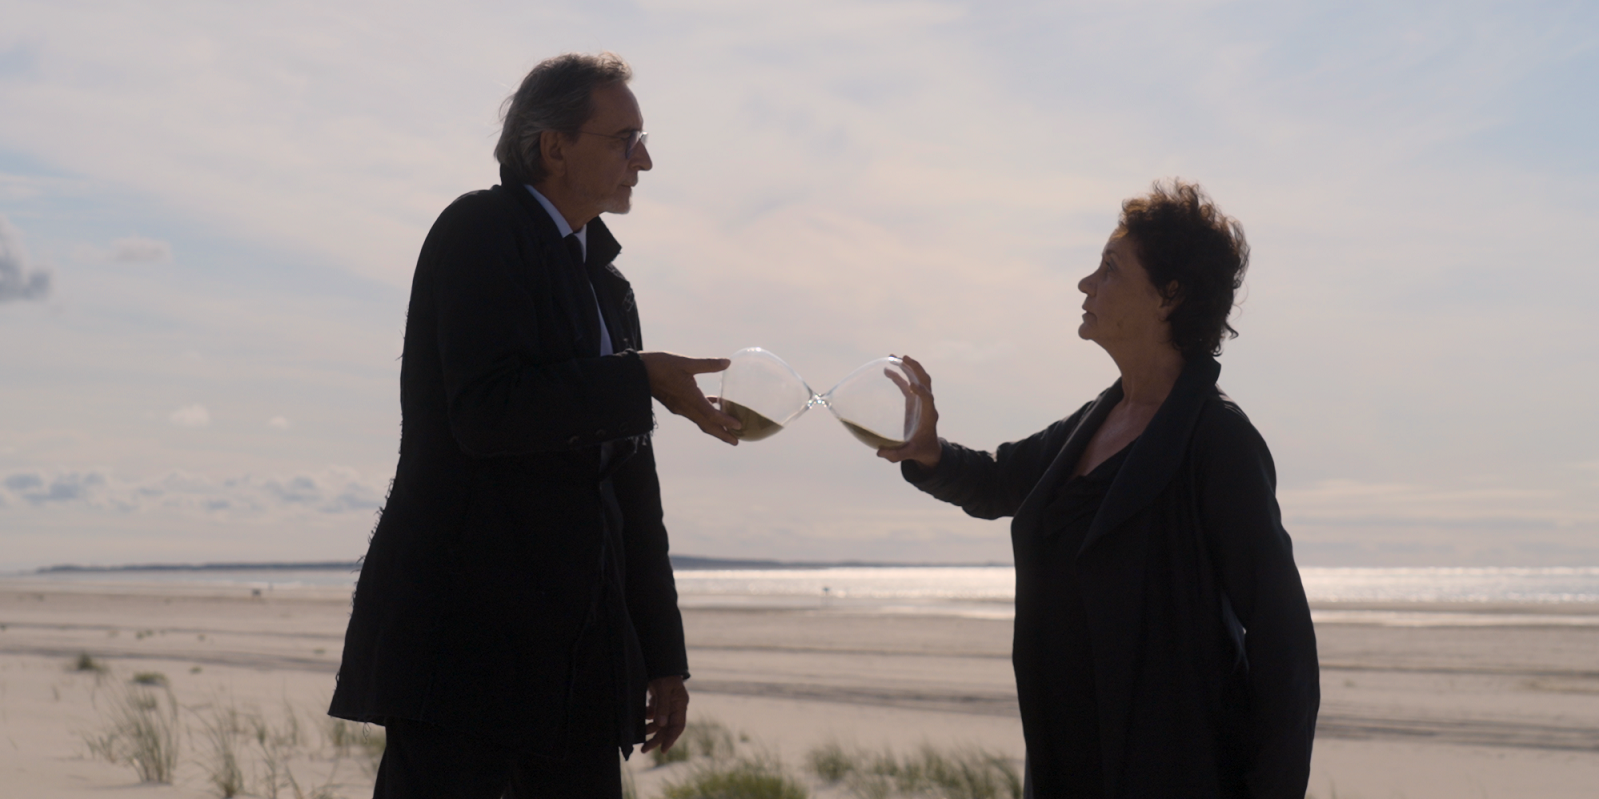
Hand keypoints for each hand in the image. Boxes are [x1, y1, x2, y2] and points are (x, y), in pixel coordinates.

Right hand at [640, 352, 740, 444]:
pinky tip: (714, 404)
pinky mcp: (675, 404)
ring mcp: (679, 408)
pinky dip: (705, 414)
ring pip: (700, 421)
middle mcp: (685, 407)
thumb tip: (727, 362)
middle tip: (736, 442)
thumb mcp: (686, 362)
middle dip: (722, 435)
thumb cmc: (660, 365)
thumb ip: (707, 364)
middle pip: (706, 425)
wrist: (637, 372)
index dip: (725, 421)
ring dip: (714, 427)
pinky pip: (694, 414)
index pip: (711, 415)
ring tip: (728, 431)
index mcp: (689, 397)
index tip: (738, 427)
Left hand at [641, 675, 688, 753]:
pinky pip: (654, 715)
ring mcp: (667, 705)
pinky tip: (643, 717)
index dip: (671, 739)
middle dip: (656, 739)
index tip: (662, 750)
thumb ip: (662, 706)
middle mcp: (675, 707)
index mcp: (680, 704)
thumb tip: (660, 725)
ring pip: (659, 724)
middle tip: (644, 749)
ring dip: (650, 730)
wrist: (657, 661)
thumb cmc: (663, 674)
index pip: (678, 726)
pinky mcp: (658, 702)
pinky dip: (648, 718)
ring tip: (640, 736)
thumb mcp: (663, 689)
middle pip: (667, 728)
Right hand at [876, 354, 940, 469]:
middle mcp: (926, 405)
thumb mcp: (910, 454)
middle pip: (925, 382)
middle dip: (916, 369)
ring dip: (908, 367)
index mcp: (928, 416)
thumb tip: (879, 453)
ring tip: (894, 356)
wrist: (929, 449)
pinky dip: (899, 375)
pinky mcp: (913, 401)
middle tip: (904, 358)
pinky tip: (887, 368)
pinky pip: (907, 384)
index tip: (912, 385)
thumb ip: (896, 455)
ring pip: (918, 379)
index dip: (922, 392)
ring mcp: (920, 401)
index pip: (928, 400)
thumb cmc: (920, 450)